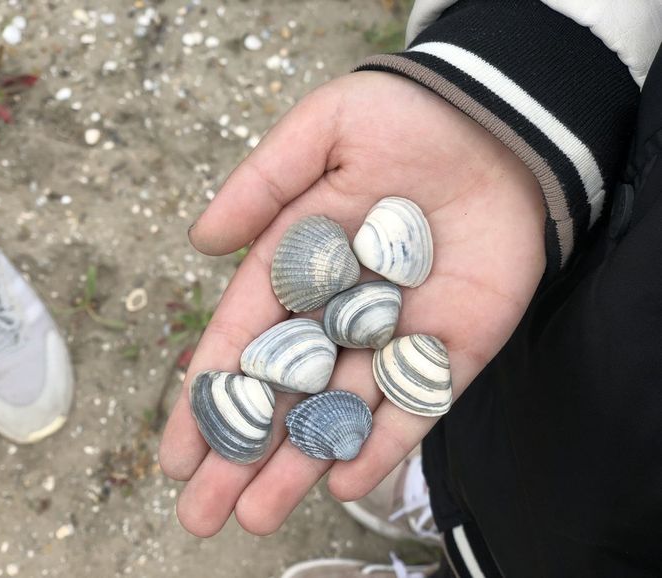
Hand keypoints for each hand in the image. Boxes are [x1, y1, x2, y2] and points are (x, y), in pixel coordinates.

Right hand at [159, 72, 544, 536]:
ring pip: (340, 410)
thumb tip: (200, 242)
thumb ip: (260, 185)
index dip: (209, 395)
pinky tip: (344, 482)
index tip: (175, 451)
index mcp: (295, 264)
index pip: (242, 340)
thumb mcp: (320, 132)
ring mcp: (395, 333)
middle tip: (201, 511)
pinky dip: (385, 442)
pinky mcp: (452, 346)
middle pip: (283, 391)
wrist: (494, 122)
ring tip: (256, 517)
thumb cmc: (401, 117)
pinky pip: (417, 403)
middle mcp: (338, 310)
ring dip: (300, 463)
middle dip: (241, 450)